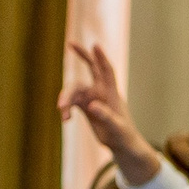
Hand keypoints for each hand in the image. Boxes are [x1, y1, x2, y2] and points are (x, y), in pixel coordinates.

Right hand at [59, 42, 159, 183]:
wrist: (123, 146)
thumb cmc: (124, 137)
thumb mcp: (116, 128)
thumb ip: (106, 116)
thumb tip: (92, 106)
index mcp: (112, 93)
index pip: (107, 71)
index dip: (101, 58)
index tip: (95, 44)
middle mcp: (101, 92)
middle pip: (91, 68)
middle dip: (82, 54)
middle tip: (70, 43)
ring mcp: (92, 98)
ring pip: (75, 89)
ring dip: (66, 99)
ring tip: (63, 114)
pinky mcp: (85, 107)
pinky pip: (71, 102)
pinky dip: (66, 109)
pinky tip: (65, 120)